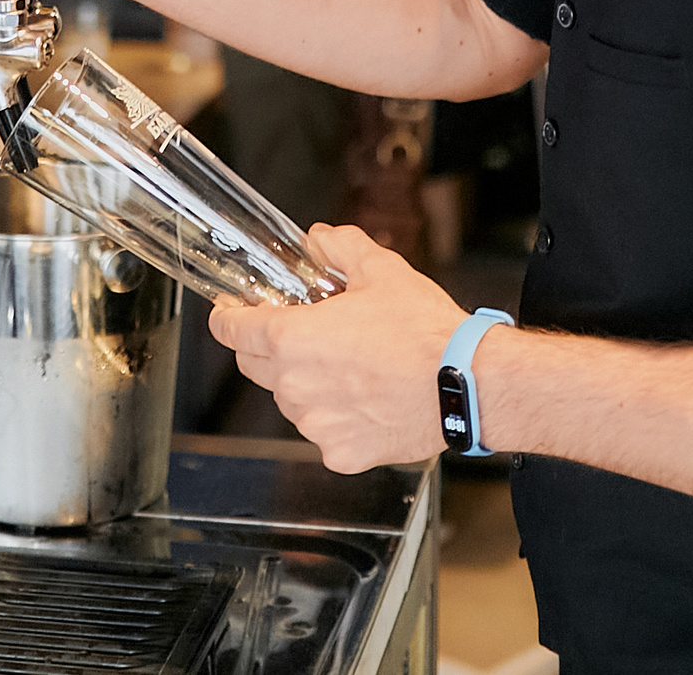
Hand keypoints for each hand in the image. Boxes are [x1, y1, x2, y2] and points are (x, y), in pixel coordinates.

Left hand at [210, 224, 465, 472]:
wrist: (466, 384)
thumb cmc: (424, 332)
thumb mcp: (380, 270)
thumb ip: (339, 247)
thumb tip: (319, 240)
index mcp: (292, 338)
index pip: (231, 331)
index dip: (226, 318)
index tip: (229, 313)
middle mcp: (294, 385)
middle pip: (254, 366)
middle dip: (267, 347)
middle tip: (302, 334)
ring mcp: (315, 423)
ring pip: (289, 401)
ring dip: (304, 383)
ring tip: (348, 367)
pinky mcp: (341, 452)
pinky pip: (323, 431)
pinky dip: (336, 417)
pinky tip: (367, 399)